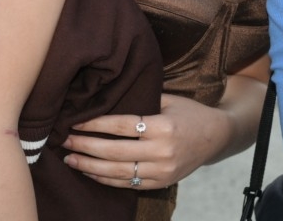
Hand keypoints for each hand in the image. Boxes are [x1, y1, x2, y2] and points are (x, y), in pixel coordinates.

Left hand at [62, 94, 231, 190]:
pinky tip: (91, 171)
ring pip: (117, 172)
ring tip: (71, 159)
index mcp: (164, 126)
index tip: (76, 123)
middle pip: (114, 151)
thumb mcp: (170, 101)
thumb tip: (106, 98)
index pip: (121, 126)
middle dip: (85, 146)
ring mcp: (162, 170)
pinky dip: (106, 179)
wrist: (217, 137)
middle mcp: (162, 151)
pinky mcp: (161, 182)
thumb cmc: (191, 114)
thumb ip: (143, 101)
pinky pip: (127, 184)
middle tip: (65, 142)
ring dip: (90, 166)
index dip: (95, 124)